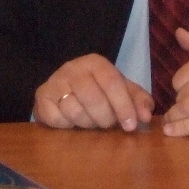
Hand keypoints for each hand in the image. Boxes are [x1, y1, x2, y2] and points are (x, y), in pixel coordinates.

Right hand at [33, 54, 153, 131]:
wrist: (64, 90)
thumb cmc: (98, 91)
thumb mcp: (121, 92)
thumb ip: (138, 101)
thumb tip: (146, 116)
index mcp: (95, 63)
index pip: (112, 82)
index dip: (123, 106)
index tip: (130, 126)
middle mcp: (73, 68)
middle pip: (93, 97)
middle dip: (105, 118)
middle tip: (108, 125)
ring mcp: (54, 81)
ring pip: (74, 110)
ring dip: (87, 123)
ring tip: (91, 122)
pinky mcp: (41, 97)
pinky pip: (56, 118)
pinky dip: (67, 126)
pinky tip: (72, 122)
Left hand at [162, 28, 188, 135]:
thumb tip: (178, 33)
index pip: (181, 77)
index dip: (179, 88)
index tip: (184, 95)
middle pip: (182, 94)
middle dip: (178, 105)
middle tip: (181, 112)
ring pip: (187, 109)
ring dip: (175, 119)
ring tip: (170, 124)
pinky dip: (182, 130)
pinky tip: (172, 133)